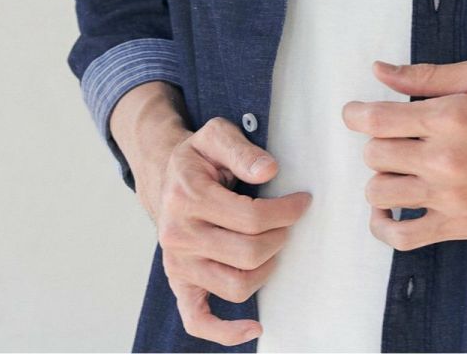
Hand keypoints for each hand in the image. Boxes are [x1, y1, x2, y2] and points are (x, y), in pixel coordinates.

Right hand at [155, 117, 311, 346]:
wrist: (164, 175)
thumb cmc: (198, 157)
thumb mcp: (216, 134)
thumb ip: (242, 149)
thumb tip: (269, 171)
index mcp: (188, 196)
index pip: (251, 217)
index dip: (287, 211)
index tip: (302, 202)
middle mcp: (178, 235)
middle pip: (248, 253)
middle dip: (280, 236)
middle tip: (289, 221)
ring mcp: (177, 264)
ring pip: (235, 286)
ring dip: (266, 269)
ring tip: (274, 245)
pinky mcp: (178, 283)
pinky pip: (198, 320)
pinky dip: (226, 332)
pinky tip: (254, 327)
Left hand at [341, 57, 466, 249]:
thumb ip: (427, 75)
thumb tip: (380, 71)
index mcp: (449, 117)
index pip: (377, 120)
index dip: (356, 115)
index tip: (354, 113)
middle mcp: (445, 159)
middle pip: (374, 155)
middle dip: (377, 141)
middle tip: (395, 135)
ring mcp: (451, 198)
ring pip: (379, 193)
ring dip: (380, 178)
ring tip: (397, 167)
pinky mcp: (460, 226)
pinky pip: (402, 237)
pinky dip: (383, 226)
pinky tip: (388, 209)